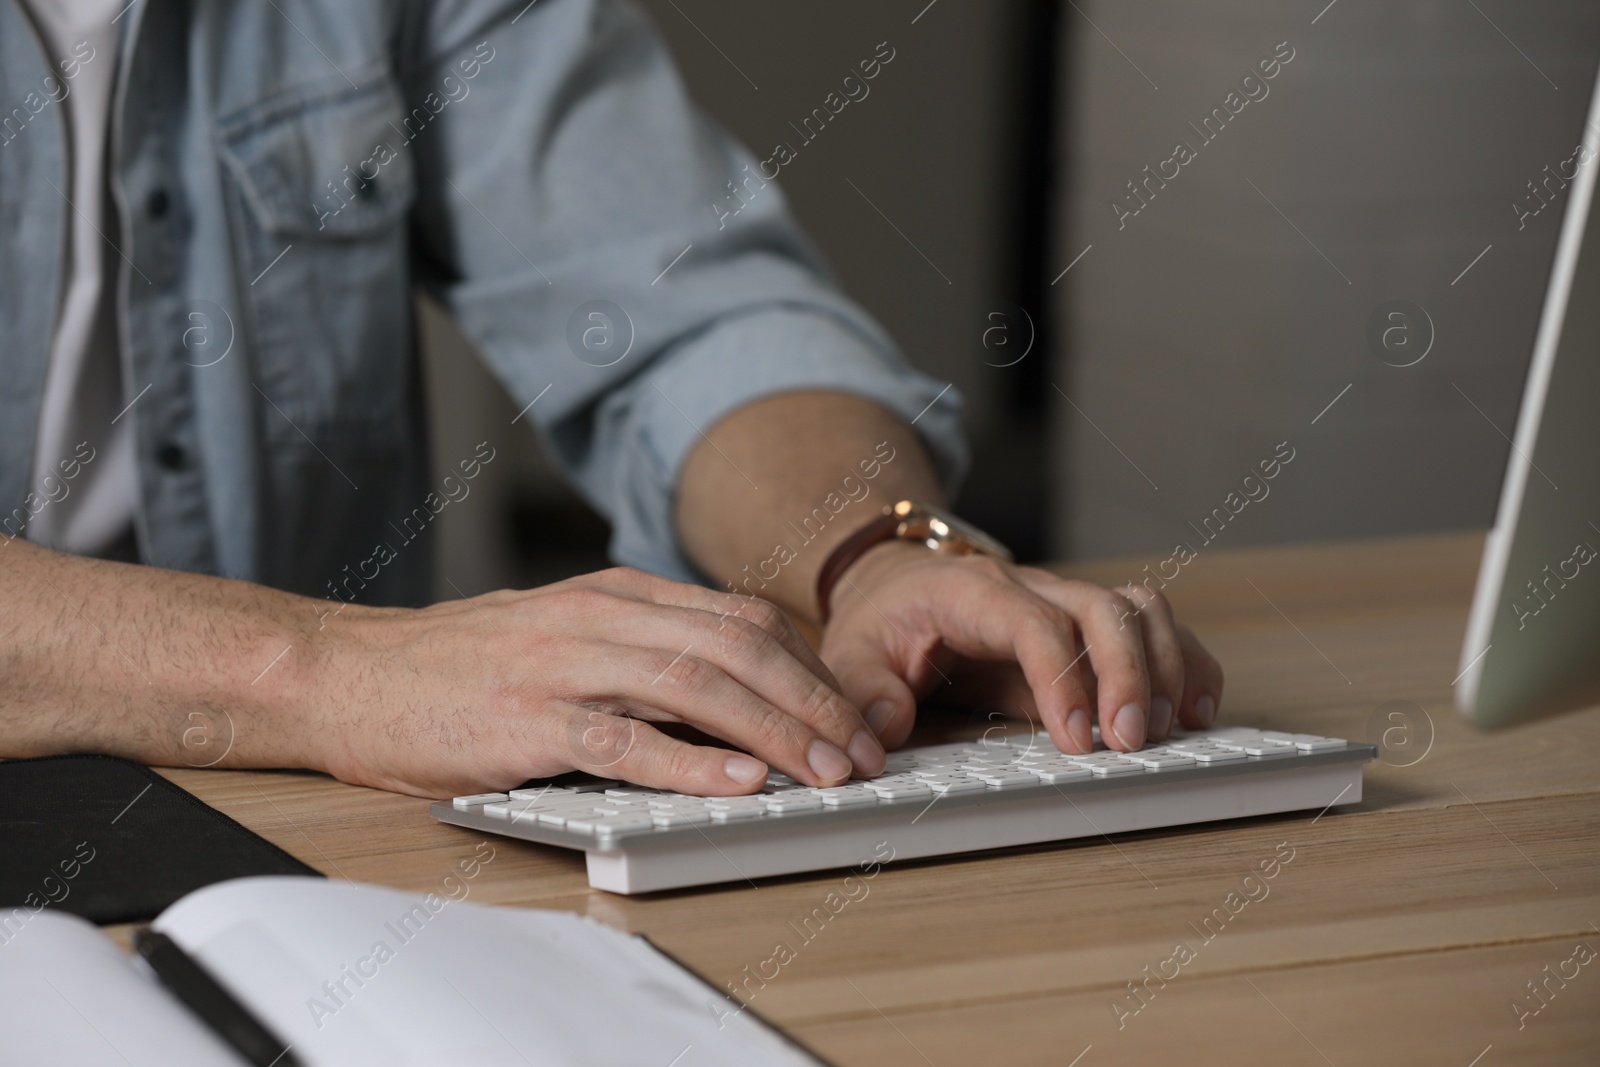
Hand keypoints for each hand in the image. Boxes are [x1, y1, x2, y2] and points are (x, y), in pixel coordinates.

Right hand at [311, 568, 884, 797]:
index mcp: (616, 595)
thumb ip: (640, 647)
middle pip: (736, 647)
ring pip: (695, 684)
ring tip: (822, 770)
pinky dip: (686, 759)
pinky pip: (622, 738)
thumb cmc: (457, 664)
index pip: (741, 619)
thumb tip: (730, 687)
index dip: (810, 666)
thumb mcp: (563, 631)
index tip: (851, 714)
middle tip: (859, 752)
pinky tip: (734, 779)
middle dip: (812, 701)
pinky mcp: (525, 720)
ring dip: (772, 729)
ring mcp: (563, 665)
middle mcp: (600, 618)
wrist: (349, 672)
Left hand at [818, 541, 1223, 752]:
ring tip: (1168, 730)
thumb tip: (886, 724)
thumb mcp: (851, 651)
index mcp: (972, 592)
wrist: (898, 581)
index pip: (1031, 623)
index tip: (1076, 738)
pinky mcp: (1091, 624)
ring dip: (1165, 667)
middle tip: (1129, 743)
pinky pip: (1155, 626)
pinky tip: (1196, 709)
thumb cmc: (883, 621)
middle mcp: (1032, 587)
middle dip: (1127, 675)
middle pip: (1103, 609)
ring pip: (1140, 609)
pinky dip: (1186, 662)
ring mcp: (1069, 600)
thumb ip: (863, 688)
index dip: (1061, 677)